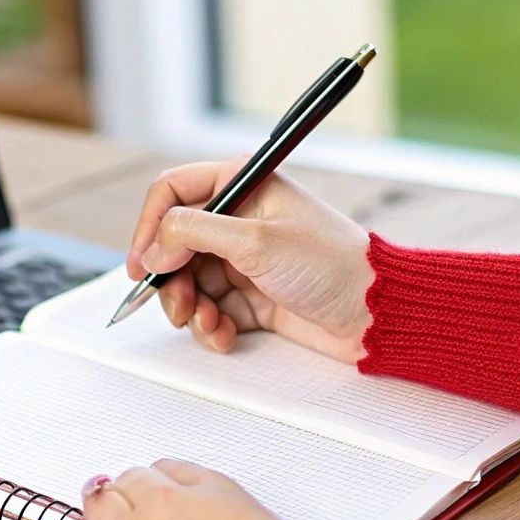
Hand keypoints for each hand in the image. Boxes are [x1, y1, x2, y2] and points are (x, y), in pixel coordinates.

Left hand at [36, 460, 282, 519]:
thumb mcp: (264, 518)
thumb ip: (233, 505)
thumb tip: (216, 502)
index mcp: (196, 492)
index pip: (164, 472)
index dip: (158, 480)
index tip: (156, 483)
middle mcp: (157, 513)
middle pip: (125, 486)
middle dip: (122, 489)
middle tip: (119, 492)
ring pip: (98, 515)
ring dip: (93, 511)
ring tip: (89, 511)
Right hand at [127, 160, 372, 362]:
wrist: (378, 314)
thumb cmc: (334, 265)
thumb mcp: (256, 240)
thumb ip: (194, 234)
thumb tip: (153, 246)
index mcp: (244, 186)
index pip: (174, 192)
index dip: (149, 226)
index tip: (141, 263)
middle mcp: (241, 219)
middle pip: (175, 245)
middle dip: (171, 279)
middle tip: (178, 303)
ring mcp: (246, 259)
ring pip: (190, 282)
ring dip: (191, 307)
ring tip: (208, 322)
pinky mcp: (253, 296)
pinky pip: (212, 309)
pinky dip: (211, 325)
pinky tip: (225, 334)